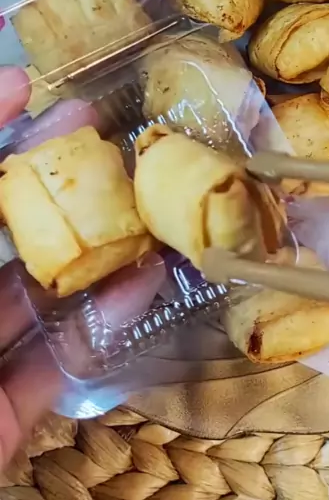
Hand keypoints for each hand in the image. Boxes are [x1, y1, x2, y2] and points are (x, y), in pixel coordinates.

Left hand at [0, 67, 164, 469]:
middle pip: (3, 229)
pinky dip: (100, 327)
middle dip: (49, 181)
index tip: (28, 83)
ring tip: (142, 206)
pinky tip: (143, 285)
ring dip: (94, 255)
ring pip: (36, 296)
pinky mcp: (0, 415)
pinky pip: (56, 363)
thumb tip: (2, 85)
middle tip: (99, 130)